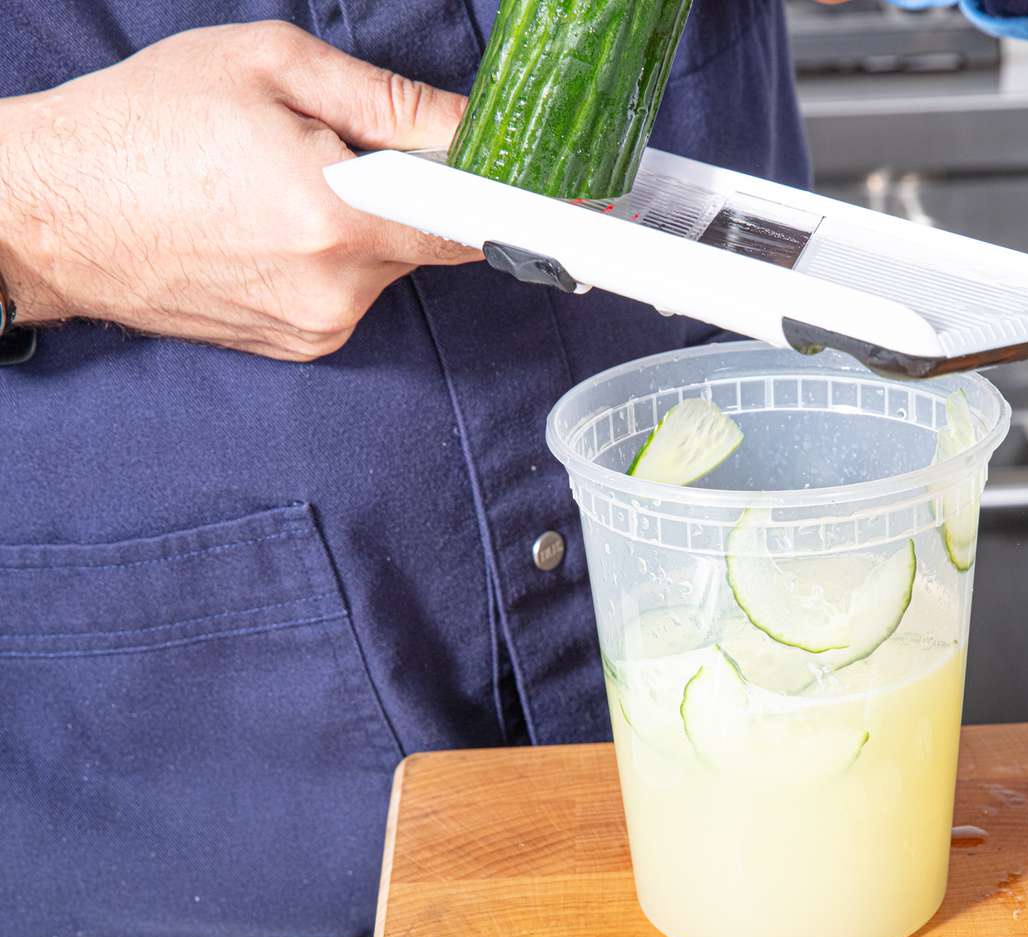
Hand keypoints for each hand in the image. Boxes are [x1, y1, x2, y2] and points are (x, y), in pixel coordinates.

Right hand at [0, 21, 479, 361]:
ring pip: (389, 266)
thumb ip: (390, 101)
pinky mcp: (298, 347)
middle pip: (430, 238)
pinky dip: (334, 258)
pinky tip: (268, 227)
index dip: (509, 201)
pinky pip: (352, 293)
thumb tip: (475, 129)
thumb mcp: (270, 67)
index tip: (547, 194)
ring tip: (279, 186)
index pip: (473, 224)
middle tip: (334, 148)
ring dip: (365, 225)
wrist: (49, 211)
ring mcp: (317, 328)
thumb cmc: (145, 126)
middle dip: (406, 192)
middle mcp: (338, 292)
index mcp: (339, 219)